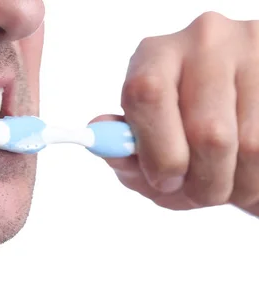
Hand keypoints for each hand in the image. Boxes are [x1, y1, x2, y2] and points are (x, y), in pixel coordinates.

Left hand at [92, 12, 258, 215]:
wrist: (243, 110)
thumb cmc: (180, 129)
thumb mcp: (146, 138)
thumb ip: (123, 150)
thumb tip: (103, 143)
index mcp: (155, 55)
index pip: (147, 95)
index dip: (157, 152)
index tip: (165, 182)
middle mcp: (204, 42)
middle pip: (208, 133)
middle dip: (202, 184)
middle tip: (200, 194)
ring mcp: (253, 49)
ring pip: (250, 146)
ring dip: (237, 185)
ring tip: (227, 183)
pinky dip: (258, 177)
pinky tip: (247, 171)